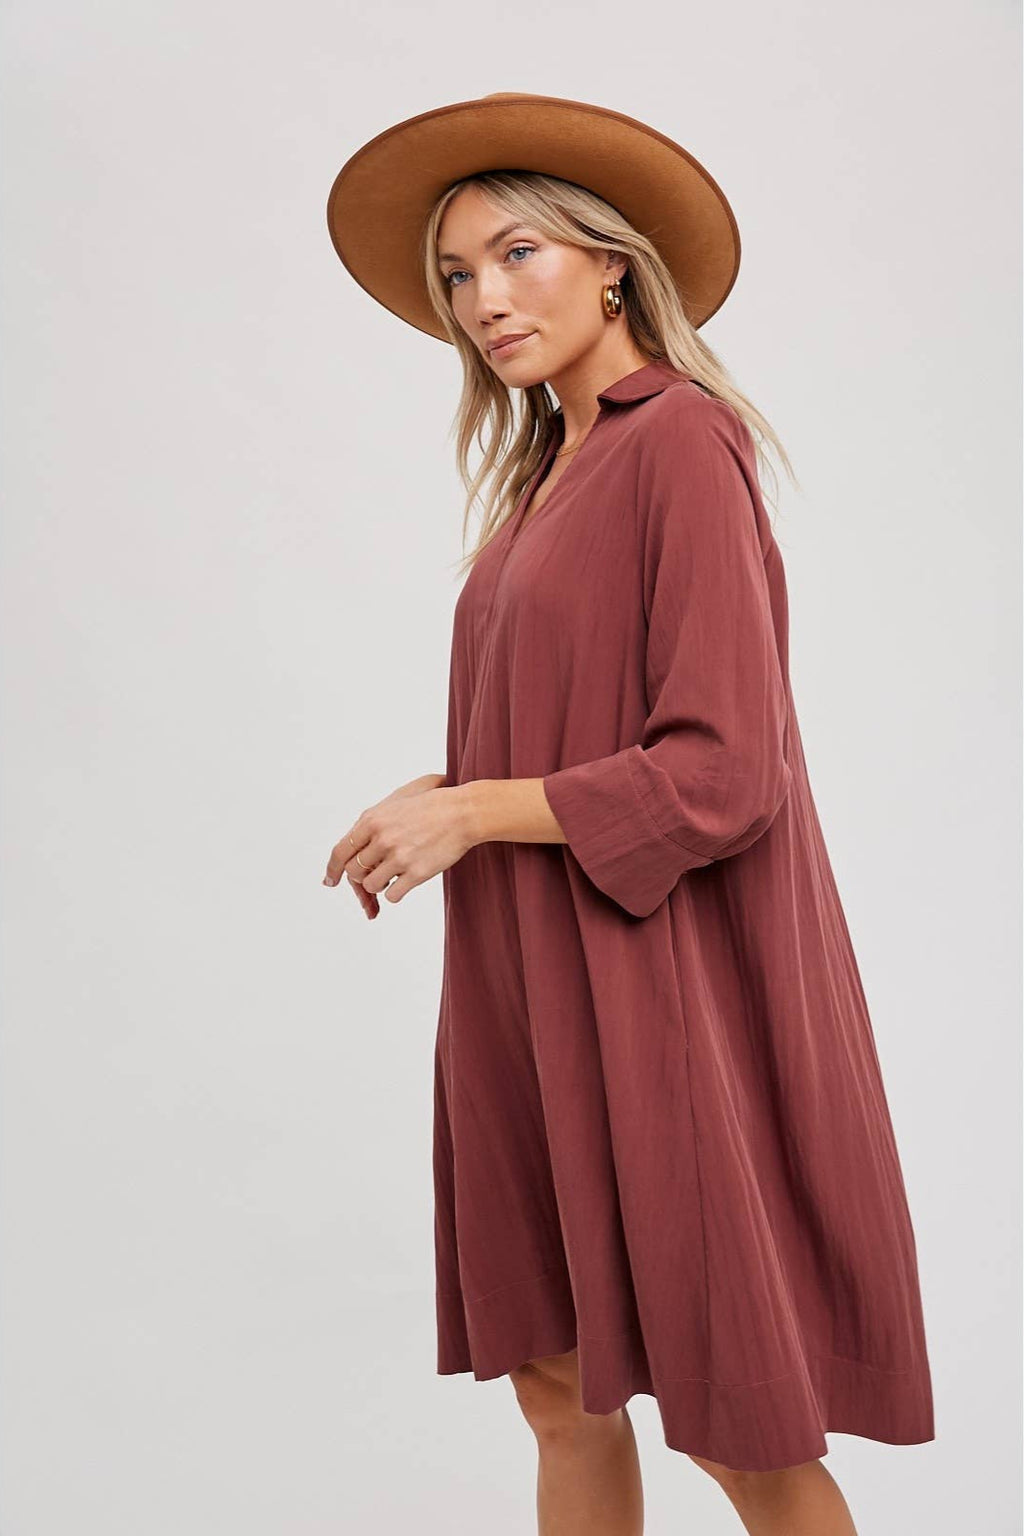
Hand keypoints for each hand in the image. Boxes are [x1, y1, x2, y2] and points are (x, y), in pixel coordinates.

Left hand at [323, 773, 471, 914]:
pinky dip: (396, 892)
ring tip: (395, 874)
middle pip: (354, 871)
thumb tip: (354, 840)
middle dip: (362, 875)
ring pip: (371, 885)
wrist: (463, 812)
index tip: (330, 881)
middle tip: (377, 873)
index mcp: (373, 820)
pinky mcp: (416, 873)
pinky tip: (406, 882)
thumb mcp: (396, 802)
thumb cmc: (432, 804)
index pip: (340, 851)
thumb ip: (372, 821)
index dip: (332, 869)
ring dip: (380, 884)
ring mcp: (399, 857)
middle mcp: (382, 839)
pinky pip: (392, 895)